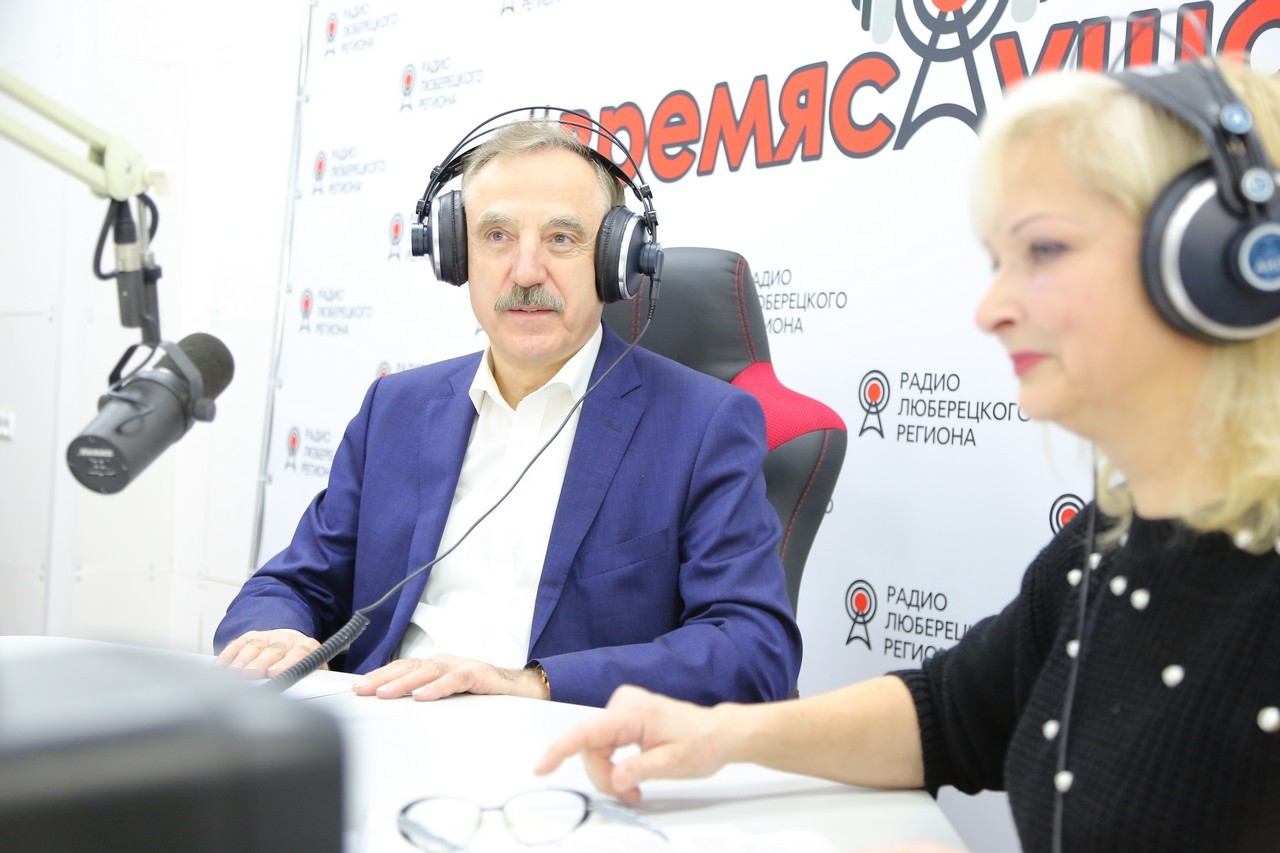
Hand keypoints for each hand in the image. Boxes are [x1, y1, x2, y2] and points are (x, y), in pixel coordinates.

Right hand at [215, 628, 322, 677]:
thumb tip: (314, 694)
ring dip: (242, 659)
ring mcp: (267, 636)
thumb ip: (314, 680)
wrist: (290, 644)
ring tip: (233, 672)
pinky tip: (220, 666)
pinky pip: (237, 643)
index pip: (299, 653)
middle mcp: (287, 640)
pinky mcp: (250, 636)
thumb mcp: (313, 672)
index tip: (274, 673)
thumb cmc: (300, 664)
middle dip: (260, 662)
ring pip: (254, 645)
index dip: (286, 662)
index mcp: (306, 647)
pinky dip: (228, 654)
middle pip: (273, 650)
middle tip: (250, 673)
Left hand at [352, 654, 548, 700]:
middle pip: (410, 666)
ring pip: (428, 671)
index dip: (381, 676)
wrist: (524, 690)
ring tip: (384, 693)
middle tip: (362, 690)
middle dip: (383, 678)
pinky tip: (422, 695)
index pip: (403, 668)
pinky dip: (437, 687)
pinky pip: (455, 680)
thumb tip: (397, 710)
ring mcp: (463, 666)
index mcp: (437, 667)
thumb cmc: (485, 694)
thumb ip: (428, 697)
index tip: (359, 688)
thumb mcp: (451, 696)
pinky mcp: (479, 675)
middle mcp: (447, 663)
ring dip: (404, 682)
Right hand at [534, 684, 733, 803]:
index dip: (561, 750)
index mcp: (635, 714)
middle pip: (592, 747)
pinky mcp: (625, 714)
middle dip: (604, 776)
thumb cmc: (701, 744)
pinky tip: (630, 773)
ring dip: (609, 772)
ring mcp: (624, 706)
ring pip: (596, 747)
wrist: (718, 732)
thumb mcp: (673, 764)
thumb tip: (616, 778)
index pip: (588, 732)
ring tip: (634, 788)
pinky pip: (604, 741)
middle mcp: (625, 704)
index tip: (543, 767)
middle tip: (629, 795)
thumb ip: (640, 769)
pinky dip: (613, 762)